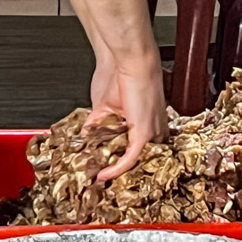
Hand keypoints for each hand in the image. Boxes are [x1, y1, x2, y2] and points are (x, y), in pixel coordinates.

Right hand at [93, 53, 167, 182]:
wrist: (132, 61)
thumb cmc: (121, 75)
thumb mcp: (106, 105)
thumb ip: (98, 123)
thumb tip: (84, 135)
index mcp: (151, 119)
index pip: (145, 146)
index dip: (130, 158)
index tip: (111, 166)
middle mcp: (156, 127)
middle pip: (144, 157)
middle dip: (127, 170)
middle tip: (106, 178)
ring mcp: (152, 131)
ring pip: (138, 160)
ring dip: (120, 172)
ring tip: (103, 179)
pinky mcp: (145, 133)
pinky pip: (131, 157)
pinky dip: (116, 168)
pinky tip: (104, 174)